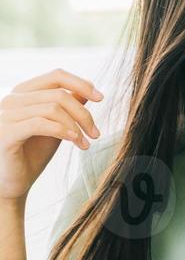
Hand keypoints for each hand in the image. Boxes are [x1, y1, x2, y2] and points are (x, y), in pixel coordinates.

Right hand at [0, 70, 102, 202]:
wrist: (14, 183)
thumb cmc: (33, 153)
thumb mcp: (57, 125)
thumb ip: (68, 105)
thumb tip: (87, 86)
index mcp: (22, 93)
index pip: (56, 76)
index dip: (82, 84)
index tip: (100, 98)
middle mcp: (11, 100)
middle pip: (59, 94)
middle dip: (83, 114)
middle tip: (95, 133)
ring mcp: (5, 115)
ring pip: (53, 108)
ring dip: (76, 126)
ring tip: (86, 142)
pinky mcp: (5, 133)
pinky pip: (40, 123)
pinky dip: (62, 130)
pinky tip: (74, 140)